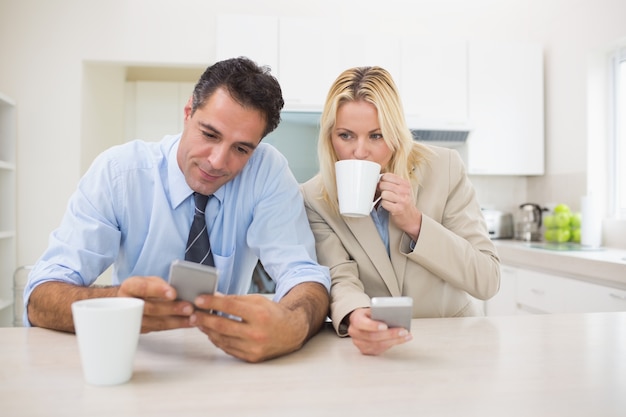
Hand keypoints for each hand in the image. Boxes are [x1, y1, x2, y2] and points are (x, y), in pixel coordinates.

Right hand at [117, 276, 194, 332]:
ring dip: (177, 320)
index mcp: (129, 288)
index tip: (173, 293)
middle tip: (189, 307)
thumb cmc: (141, 289)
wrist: (127, 302)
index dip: (158, 290)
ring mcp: (135, 320)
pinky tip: (188, 322)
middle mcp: (129, 305)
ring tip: (192, 316)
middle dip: (172, 308)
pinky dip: (176, 325)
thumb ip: (160, 284)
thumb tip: (179, 289)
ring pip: (157, 322)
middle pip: (151, 308)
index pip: (142, 288)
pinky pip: (161, 328)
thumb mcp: (148, 280)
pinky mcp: (143, 329)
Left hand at [191, 283, 327, 362]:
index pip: (230, 306)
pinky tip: (211, 333)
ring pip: (222, 339)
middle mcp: (256, 332)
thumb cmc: (273, 314)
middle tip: (192, 314)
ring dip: (208, 330)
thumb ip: (235, 300)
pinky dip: (218, 340)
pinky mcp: (251, 358)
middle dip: (204, 319)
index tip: (199, 300)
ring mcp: (254, 347)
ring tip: (198, 322)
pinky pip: (228, 349)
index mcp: (259, 314)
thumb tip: (213, 297)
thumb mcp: (257, 301)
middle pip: (223, 325)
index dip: (212, 302)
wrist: (292, 332)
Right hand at [347, 307, 411, 354]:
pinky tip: (401, 339)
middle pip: (372, 336)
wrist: (360, 323)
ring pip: (378, 345)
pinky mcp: (366, 350)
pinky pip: (380, 350)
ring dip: (394, 340)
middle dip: (390, 334)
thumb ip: (378, 311)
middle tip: (403, 331)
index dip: (373, 325)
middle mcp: (355, 333)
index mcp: (355, 320)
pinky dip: (392, 344)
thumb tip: (393, 313)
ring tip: (406, 335)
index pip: (361, 323)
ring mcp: (359, 343)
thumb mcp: (370, 309)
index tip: (385, 325)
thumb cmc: (367, 315)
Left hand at [378, 173, 421, 240]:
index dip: (382, 180)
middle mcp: (404, 190)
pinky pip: (384, 203)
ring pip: (384, 194)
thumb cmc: (403, 203)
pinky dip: (384, 205)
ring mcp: (402, 200)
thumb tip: (378, 179)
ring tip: (388, 200)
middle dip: (380, 189)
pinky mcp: (398, 209)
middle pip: (384, 184)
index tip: (383, 184)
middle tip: (384, 193)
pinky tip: (389, 206)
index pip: (388, 176)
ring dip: (383, 198)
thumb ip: (392, 183)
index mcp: (405, 184)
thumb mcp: (402, 190)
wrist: (411, 217)